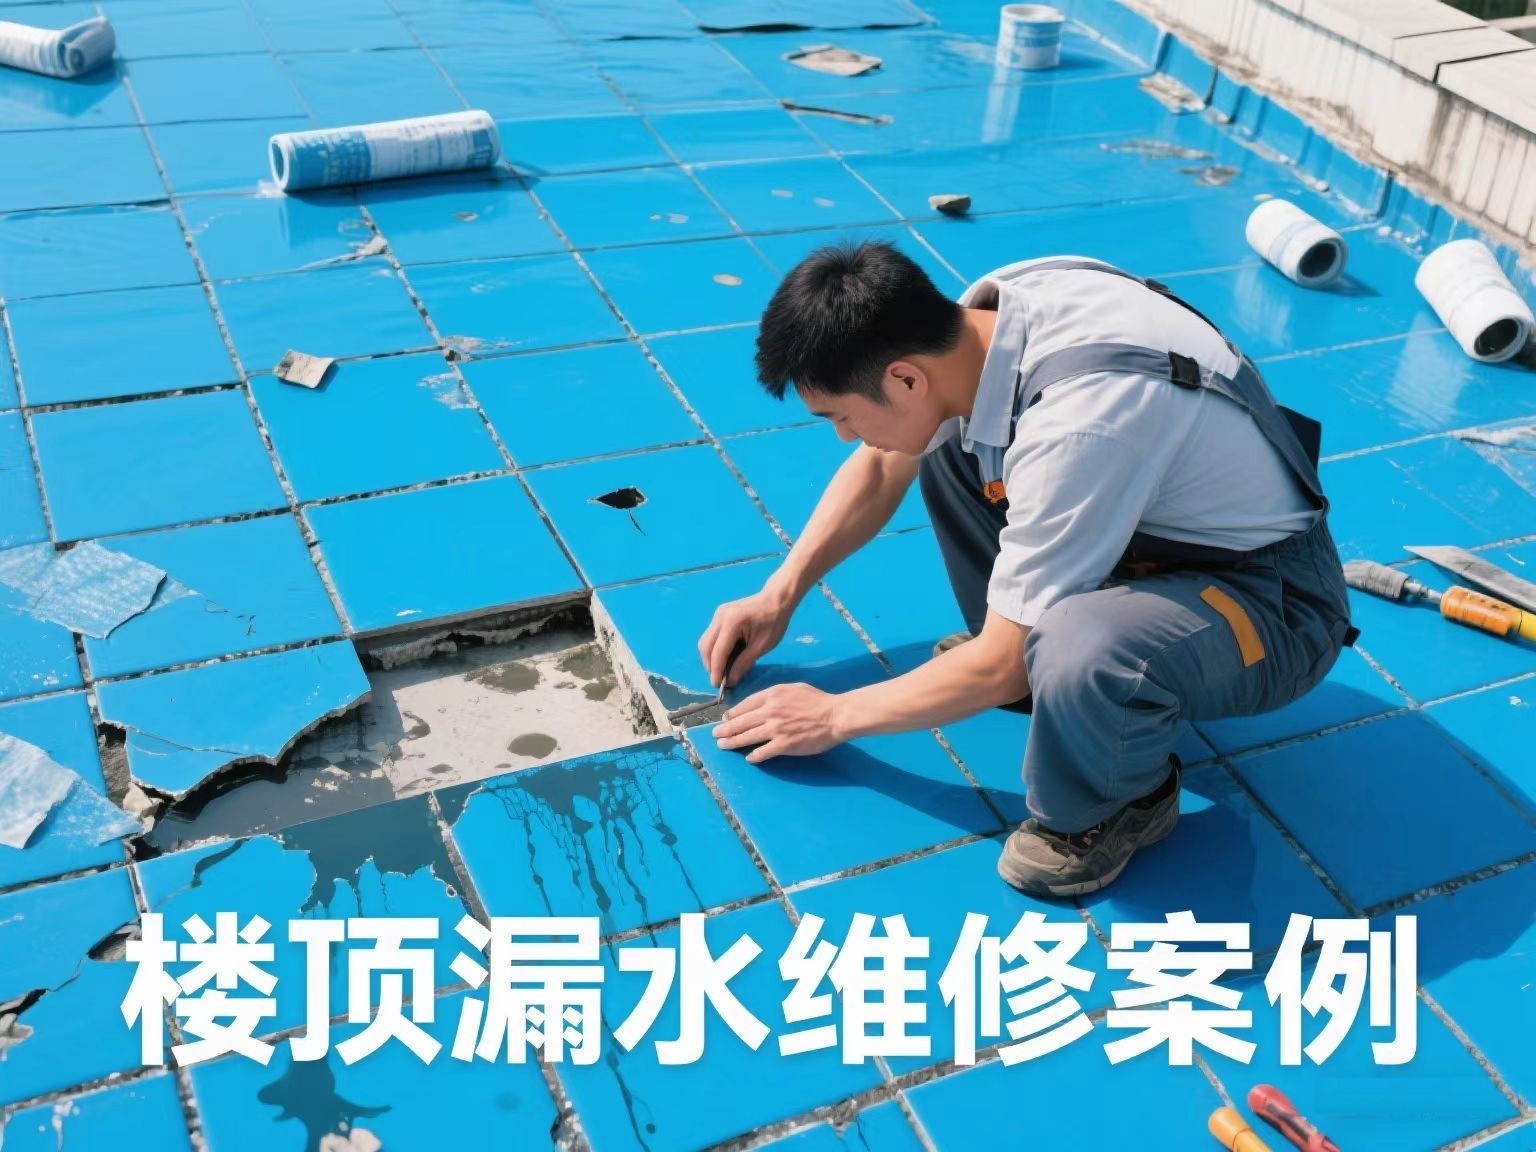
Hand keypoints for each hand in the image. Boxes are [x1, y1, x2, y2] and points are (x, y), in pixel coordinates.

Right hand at [697, 586, 793, 688]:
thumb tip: (730, 681)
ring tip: (723, 670)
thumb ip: (744, 664)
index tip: (718, 686)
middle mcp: (720, 617)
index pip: (718, 652)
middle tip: (720, 680)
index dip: (716, 671)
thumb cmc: (774, 621)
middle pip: (705, 646)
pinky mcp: (720, 615)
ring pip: (705, 641)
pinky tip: (726, 657)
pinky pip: (711, 636)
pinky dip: (715, 649)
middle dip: (710, 666)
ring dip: (711, 658)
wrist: (777, 599)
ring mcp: (718, 614)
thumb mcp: (762, 646)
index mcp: (732, 622)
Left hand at [713, 683, 844, 763]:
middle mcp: (770, 711)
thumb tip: (758, 703)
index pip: (745, 705)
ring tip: (723, 745)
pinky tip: (749, 758)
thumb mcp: (793, 688)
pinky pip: (763, 752)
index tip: (725, 719)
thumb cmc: (817, 701)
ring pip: (747, 737)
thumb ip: (774, 695)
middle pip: (741, 722)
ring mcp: (776, 729)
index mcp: (772, 695)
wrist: (836, 715)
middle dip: (725, 729)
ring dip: (732, 742)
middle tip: (715, 734)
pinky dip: (754, 756)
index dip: (732, 714)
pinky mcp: (783, 745)